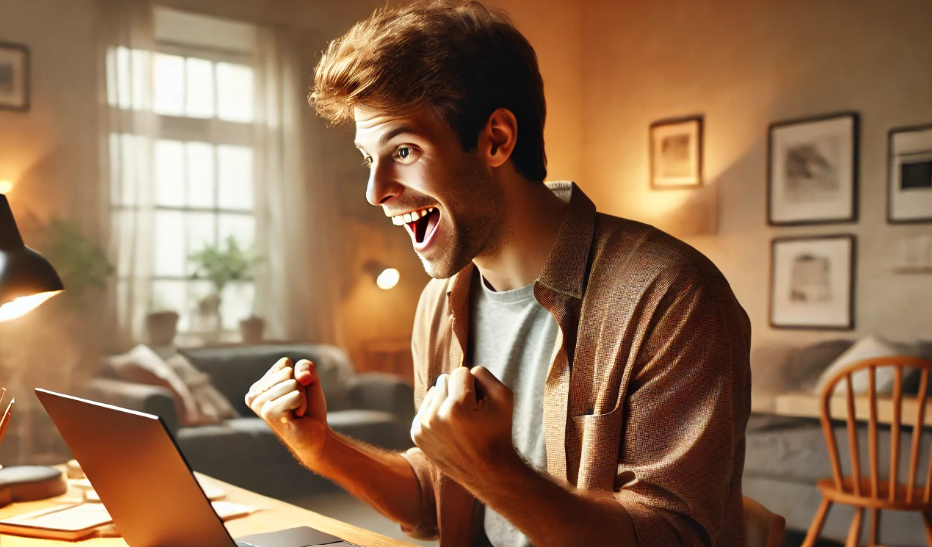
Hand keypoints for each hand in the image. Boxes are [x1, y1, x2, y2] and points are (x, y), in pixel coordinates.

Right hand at [246, 358, 328, 463]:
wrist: (316, 434)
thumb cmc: (309, 408)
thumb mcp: (309, 379)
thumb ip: (305, 366)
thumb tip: (301, 377)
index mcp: (259, 385)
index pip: (284, 364)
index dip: (298, 378)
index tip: (295, 395)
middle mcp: (254, 395)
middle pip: (288, 372)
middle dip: (300, 388)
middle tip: (297, 405)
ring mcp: (259, 405)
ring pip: (292, 384)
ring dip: (302, 398)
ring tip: (296, 412)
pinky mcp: (268, 414)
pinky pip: (296, 396)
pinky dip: (302, 405)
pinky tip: (296, 418)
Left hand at [410, 366, 517, 487]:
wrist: (487, 472)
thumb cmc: (498, 432)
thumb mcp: (504, 396)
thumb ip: (484, 373)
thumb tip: (464, 370)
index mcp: (456, 408)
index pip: (461, 372)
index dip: (475, 385)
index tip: (480, 404)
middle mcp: (434, 417)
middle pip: (444, 379)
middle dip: (458, 391)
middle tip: (471, 414)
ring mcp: (423, 427)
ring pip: (434, 392)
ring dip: (447, 401)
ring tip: (461, 422)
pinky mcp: (416, 434)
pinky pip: (426, 408)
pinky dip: (437, 413)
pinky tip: (450, 429)